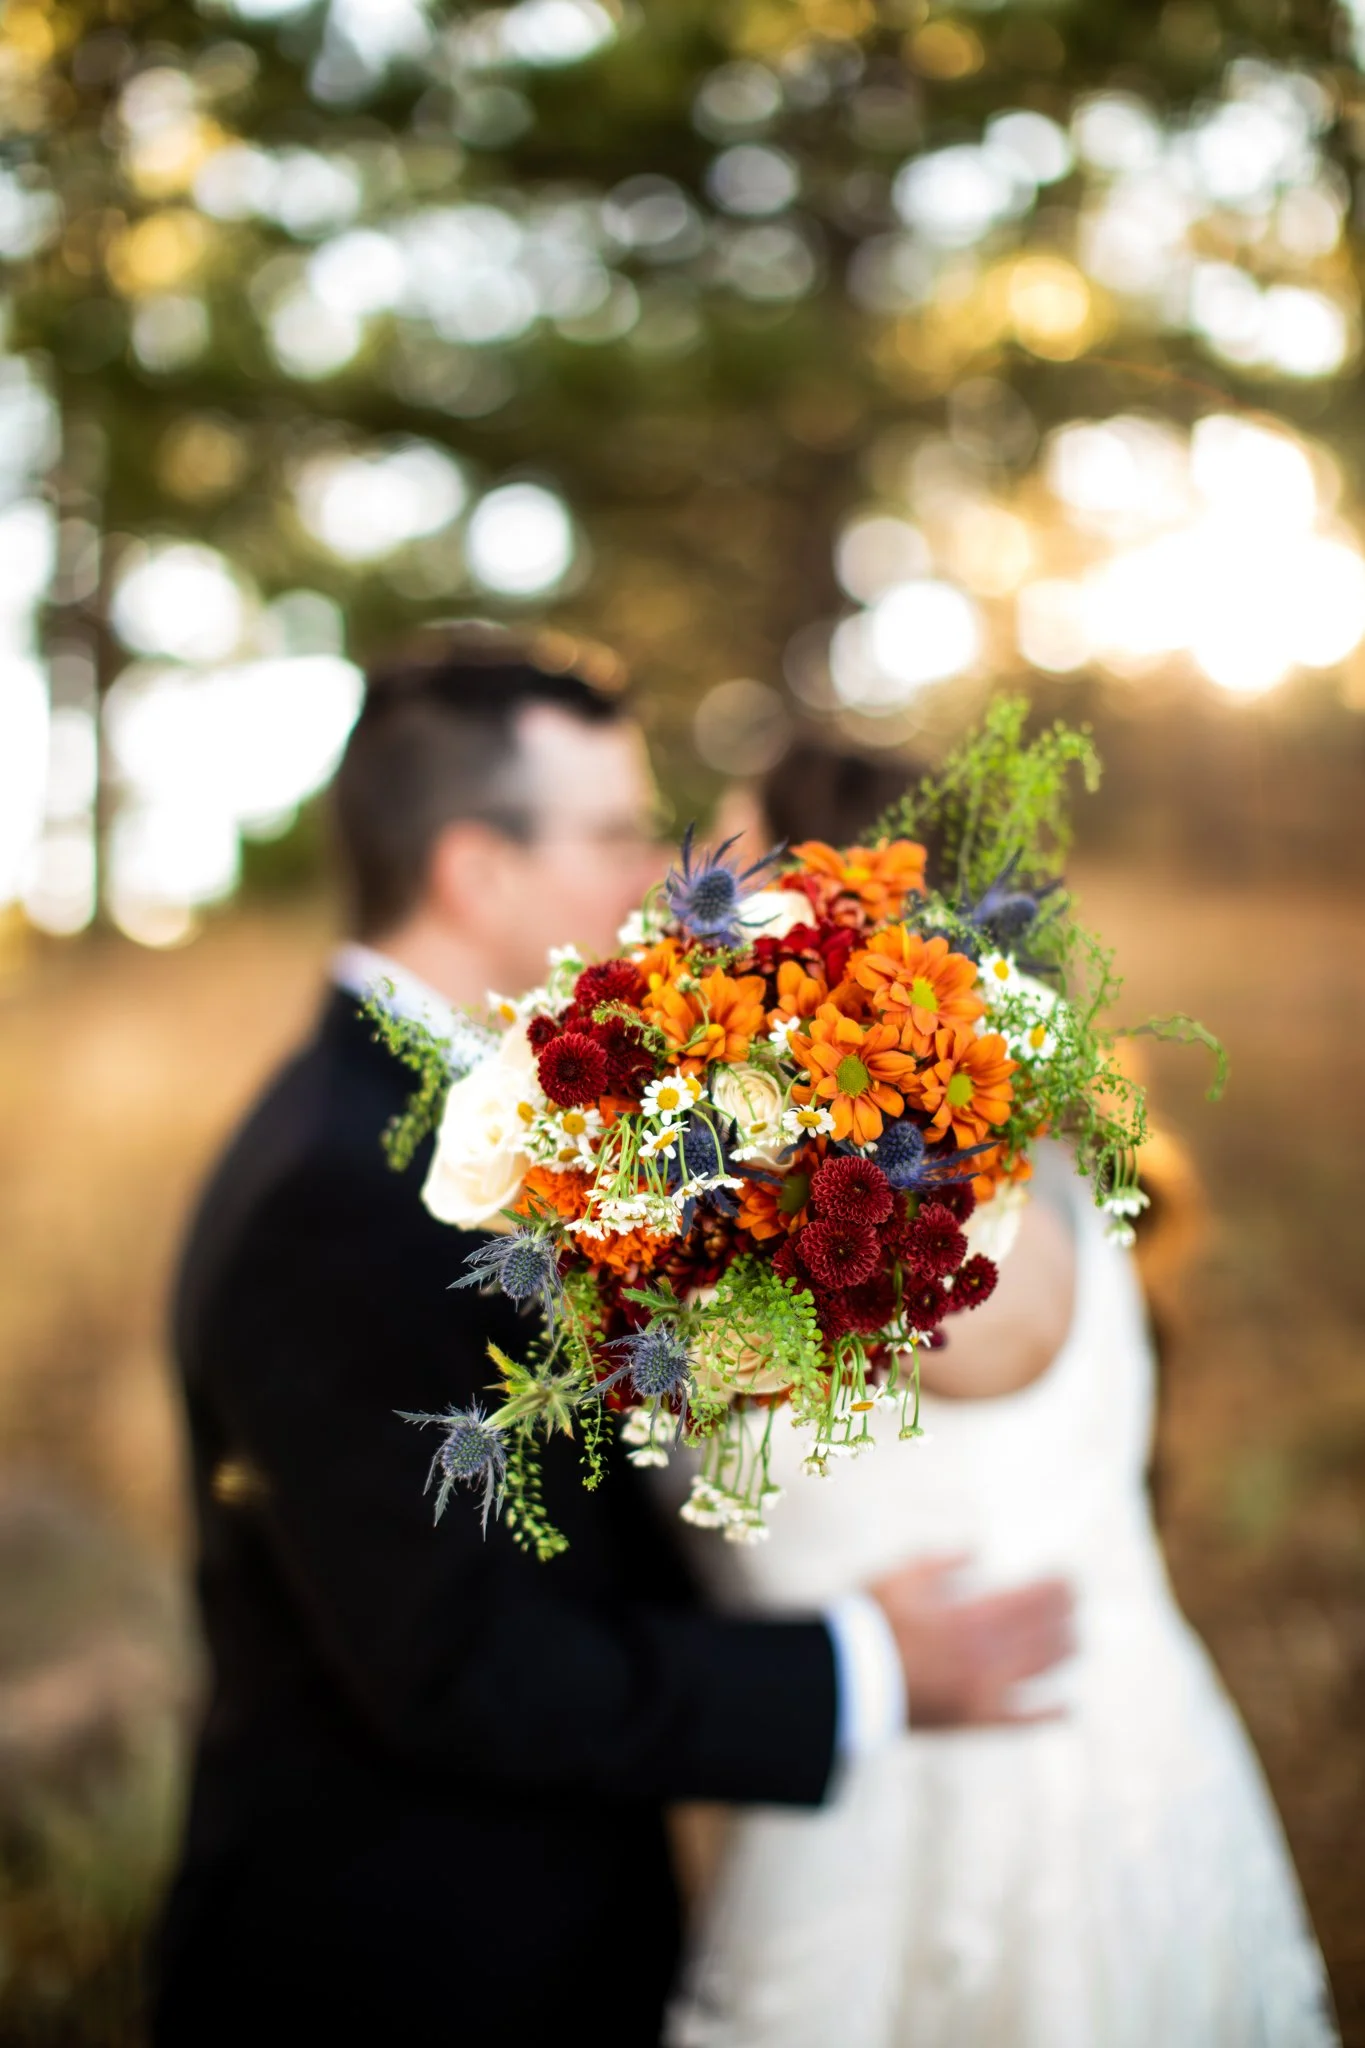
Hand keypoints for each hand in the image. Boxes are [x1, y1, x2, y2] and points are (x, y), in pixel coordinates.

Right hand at [867, 1555, 1074, 1728]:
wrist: (847, 1680)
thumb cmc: (871, 1622)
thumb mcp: (902, 1575)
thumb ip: (943, 1560)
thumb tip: (978, 1548)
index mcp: (970, 1616)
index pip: (1030, 1599)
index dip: (1055, 1588)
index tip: (1068, 1577)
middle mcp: (985, 1655)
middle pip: (1042, 1632)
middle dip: (1064, 1614)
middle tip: (1075, 1601)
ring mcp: (983, 1691)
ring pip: (1039, 1671)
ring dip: (1063, 1652)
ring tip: (1075, 1638)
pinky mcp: (975, 1721)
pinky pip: (1021, 1721)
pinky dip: (1049, 1715)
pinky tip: (1069, 1709)